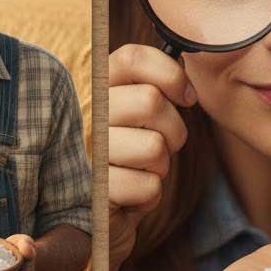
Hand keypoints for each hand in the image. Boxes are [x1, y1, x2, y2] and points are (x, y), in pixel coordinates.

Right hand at [109, 43, 195, 270]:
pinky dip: (149, 195)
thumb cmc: (126, 159)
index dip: (169, 74)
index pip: (131, 58)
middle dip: (174, 129)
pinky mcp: (95, 190)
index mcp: (96, 90)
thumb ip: (152, 84)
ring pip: (154, 147)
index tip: (185, 96)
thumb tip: (185, 54)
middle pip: (149, 101)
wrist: (98, 216)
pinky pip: (148, 186)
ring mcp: (87, 152)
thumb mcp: (135, 116)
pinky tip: (131, 195)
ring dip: (161, 166)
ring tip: (142, 170)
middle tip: (165, 143)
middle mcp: (85, 116)